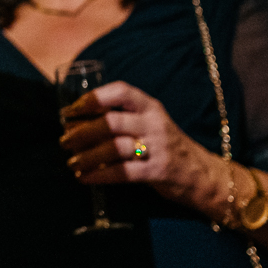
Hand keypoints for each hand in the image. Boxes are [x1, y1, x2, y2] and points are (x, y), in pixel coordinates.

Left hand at [59, 80, 220, 211]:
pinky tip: (85, 177)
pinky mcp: (158, 171)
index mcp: (150, 107)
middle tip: (64, 141)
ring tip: (72, 162)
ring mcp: (158, 147)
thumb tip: (79, 121)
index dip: (93, 98)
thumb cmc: (166, 146)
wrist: (202, 174)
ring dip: (87, 156)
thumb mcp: (150, 123)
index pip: (121, 91)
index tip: (71, 110)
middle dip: (82, 131)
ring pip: (114, 148)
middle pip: (111, 122)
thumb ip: (123, 118)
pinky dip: (100, 175)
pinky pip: (123, 172)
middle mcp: (154, 123)